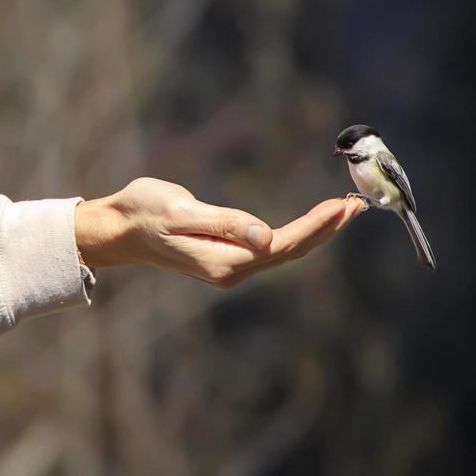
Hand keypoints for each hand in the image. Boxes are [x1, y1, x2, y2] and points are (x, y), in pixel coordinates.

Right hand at [74, 177, 365, 288]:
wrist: (117, 229)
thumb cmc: (143, 212)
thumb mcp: (180, 210)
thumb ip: (224, 223)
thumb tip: (266, 237)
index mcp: (225, 261)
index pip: (283, 244)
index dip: (316, 226)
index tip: (342, 206)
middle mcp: (231, 270)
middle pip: (290, 251)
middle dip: (326, 229)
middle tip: (358, 205)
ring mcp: (229, 267)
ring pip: (283, 251)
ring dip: (315, 232)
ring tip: (344, 211)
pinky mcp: (225, 258)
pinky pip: (271, 248)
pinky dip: (295, 233)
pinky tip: (309, 223)